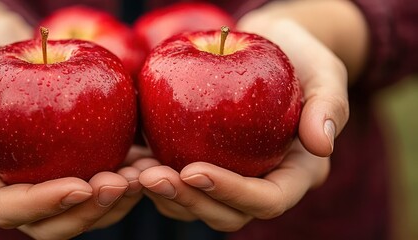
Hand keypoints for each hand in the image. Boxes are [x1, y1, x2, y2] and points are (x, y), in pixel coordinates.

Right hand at [0, 15, 146, 238]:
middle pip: (48, 224)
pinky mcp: (70, 169)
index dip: (44, 205)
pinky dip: (122, 184)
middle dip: (86, 212)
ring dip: (112, 204)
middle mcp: (12, 189)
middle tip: (121, 184)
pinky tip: (145, 165)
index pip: (6, 208)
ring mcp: (43, 183)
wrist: (9, 50)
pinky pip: (97, 189)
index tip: (81, 185)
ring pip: (79, 214)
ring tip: (142, 177)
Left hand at [138, 8, 353, 230]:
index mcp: (294, 174)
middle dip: (188, 200)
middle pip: (226, 213)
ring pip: (196, 205)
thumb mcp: (325, 73)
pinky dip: (154, 177)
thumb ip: (329, 106)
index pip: (266, 199)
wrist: (271, 49)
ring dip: (164, 195)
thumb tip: (322, 144)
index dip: (230, 192)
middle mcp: (260, 184)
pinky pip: (179, 182)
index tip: (193, 170)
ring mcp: (231, 177)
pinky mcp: (205, 162)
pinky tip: (131, 160)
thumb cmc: (302, 58)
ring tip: (134, 172)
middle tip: (151, 177)